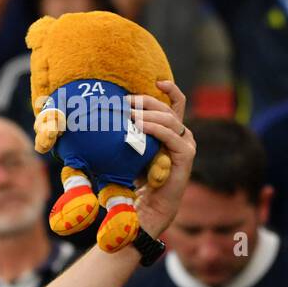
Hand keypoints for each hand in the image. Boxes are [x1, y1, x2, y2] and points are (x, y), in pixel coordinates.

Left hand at [130, 80, 193, 238]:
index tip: (156, 81)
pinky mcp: (186, 155)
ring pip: (169, 119)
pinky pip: (170, 136)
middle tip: (125, 103)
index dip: (169, 89)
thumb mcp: (130, 151)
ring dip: (147, 114)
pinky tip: (140, 126)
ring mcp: (185, 143)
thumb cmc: (137, 178)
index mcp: (170, 130)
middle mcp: (181, 134)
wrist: (150, 206)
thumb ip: (126, 135)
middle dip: (145, 102)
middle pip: (167, 108)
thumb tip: (101, 119)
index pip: (176, 103)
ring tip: (128, 116)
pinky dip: (154, 129)